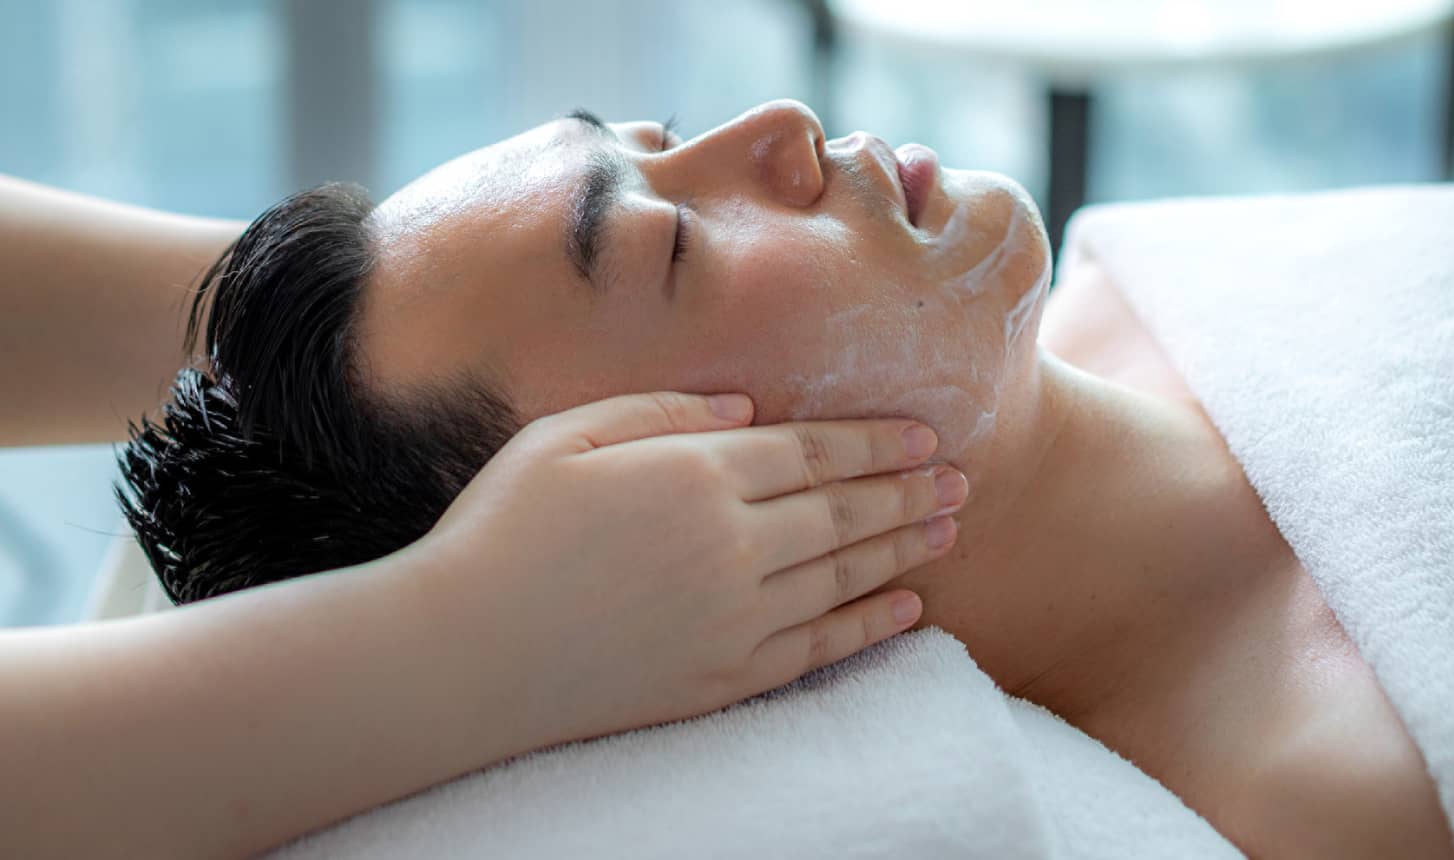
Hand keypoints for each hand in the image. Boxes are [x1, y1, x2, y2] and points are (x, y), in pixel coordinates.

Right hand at [412, 391, 967, 748]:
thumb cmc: (500, 530)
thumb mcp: (565, 436)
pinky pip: (821, 648)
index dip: (875, 441)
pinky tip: (908, 606)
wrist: (461, 655)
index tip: (925, 433)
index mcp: (693, 473)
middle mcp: (730, 544)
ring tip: (951, 528)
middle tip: (962, 478)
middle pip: (844, 510)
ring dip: (905, 548)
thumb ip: (663, 413)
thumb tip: (748, 406)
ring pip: (845, 574)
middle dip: (909, 490)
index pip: (811, 450)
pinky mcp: (723, 677)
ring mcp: (733, 617)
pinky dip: (872, 624)